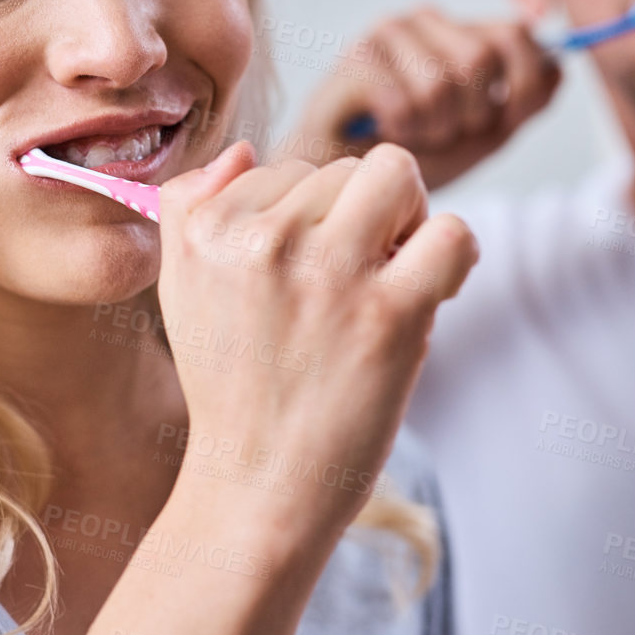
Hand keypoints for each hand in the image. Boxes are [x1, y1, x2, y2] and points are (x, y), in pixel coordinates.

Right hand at [156, 140, 478, 541]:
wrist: (259, 485)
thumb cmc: (231, 386)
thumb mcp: (180, 289)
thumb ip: (191, 205)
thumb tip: (244, 150)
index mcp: (208, 229)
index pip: (285, 166)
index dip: (311, 217)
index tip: (307, 273)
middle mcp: (263, 242)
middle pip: (346, 169)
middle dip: (362, 215)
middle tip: (355, 280)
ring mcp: (328, 275)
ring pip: (397, 177)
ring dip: (407, 222)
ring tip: (389, 279)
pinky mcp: (389, 314)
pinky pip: (450, 233)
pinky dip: (454, 255)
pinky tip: (432, 292)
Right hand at [286, 8, 560, 189]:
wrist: (344, 186)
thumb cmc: (410, 158)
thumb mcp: (481, 134)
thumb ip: (522, 103)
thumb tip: (560, 68)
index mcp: (458, 32)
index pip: (517, 33)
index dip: (522, 85)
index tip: (506, 121)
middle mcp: (422, 21)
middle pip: (481, 60)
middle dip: (470, 115)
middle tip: (440, 132)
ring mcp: (386, 34)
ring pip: (443, 84)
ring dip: (433, 128)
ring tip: (409, 135)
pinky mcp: (355, 60)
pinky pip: (406, 101)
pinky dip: (403, 133)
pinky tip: (382, 133)